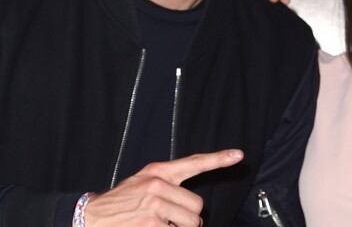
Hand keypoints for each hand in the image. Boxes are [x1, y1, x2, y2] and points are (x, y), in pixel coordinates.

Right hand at [84, 149, 242, 225]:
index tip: (238, 155)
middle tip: (169, 219)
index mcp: (159, 171)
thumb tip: (194, 203)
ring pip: (191, 224)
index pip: (195, 162)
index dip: (219, 159)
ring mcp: (155, 207)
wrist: (90, 217)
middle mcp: (158, 185)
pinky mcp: (151, 226)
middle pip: (198, 206)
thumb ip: (168, 184)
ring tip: (159, 225)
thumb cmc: (121, 202)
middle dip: (188, 217)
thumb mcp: (143, 181)